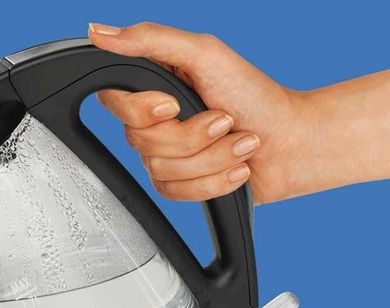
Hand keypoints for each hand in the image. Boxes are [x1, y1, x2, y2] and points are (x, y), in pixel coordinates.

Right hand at [88, 22, 302, 203]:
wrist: (289, 145)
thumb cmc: (255, 96)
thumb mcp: (205, 53)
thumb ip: (151, 40)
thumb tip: (100, 32)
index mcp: (156, 86)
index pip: (116, 103)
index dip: (143, 110)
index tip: (175, 105)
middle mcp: (156, 122)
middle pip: (142, 142)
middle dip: (193, 135)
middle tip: (225, 120)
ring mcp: (167, 157)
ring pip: (163, 170)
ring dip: (212, 158)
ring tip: (239, 144)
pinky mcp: (182, 186)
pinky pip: (178, 193)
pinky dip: (213, 181)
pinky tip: (235, 169)